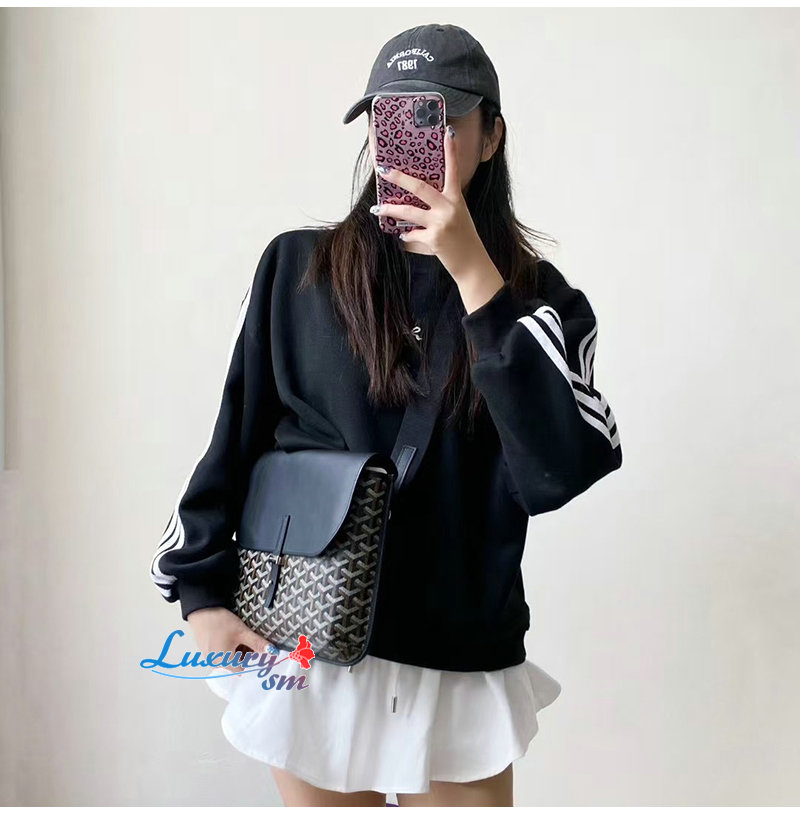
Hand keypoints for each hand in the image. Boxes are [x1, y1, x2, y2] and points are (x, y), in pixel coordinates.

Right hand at [187, 607, 275, 673]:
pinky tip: (232, 636)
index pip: (244, 669)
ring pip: (230, 657)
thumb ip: (257, 643)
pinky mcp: (207, 650)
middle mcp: (216, 663)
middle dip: (247, 654)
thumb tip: (272, 651)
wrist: (202, 610)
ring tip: (241, 637)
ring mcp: (210, 657)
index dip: (254, 662)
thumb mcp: (242, 632)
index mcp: (224, 663)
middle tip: (252, 642)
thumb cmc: (219, 622)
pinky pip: (222, 652)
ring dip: (238, 650)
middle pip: (237, 663)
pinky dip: (229, 646)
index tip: (261, 654)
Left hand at [371, 125, 492, 285]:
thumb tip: (416, 198)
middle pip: (420, 187)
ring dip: (391, 209)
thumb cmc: (463, 238)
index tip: (448, 131)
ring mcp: (441, 223)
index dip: (451, 150)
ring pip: (409, 211)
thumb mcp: (458, 215)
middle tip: (383, 169)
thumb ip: (442, 204)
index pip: (454, 170)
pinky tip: (404, 235)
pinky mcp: (434, 239)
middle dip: (399, 178)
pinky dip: (406, 235)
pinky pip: (412, 234)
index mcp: (456, 199)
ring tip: (378, 208)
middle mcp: (449, 208)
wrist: (472, 263)